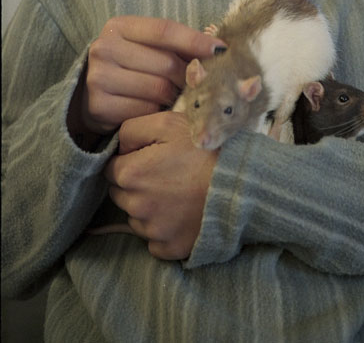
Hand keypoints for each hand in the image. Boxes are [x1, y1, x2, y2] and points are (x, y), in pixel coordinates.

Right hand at [74, 15, 225, 135]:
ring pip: (159, 89)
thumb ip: (176, 45)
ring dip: (173, 96)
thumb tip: (219, 49)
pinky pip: (145, 111)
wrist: (86, 96)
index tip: (220, 50)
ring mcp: (99, 77)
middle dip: (187, 75)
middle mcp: (105, 48)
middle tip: (195, 82)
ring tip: (173, 96)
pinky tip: (155, 109)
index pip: (165, 30)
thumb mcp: (146, 47)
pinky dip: (156, 112)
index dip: (195, 40)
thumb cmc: (128, 66)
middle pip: (166, 63)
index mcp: (119, 26)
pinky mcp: (100, 105)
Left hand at [104, 110, 218, 259]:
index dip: (130, 160)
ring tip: (178, 192)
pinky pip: (155, 240)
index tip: (152, 157)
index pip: (111, 168)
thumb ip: (132, 129)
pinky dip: (164, 229)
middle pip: (121, 194)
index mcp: (131, 174)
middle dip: (137, 184)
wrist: (243, 183)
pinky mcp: (170, 248)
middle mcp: (136, 207)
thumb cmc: (206, 150)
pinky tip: (183, 213)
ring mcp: (153, 231)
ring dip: (148, 207)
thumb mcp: (168, 123)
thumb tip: (118, 146)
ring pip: (136, 218)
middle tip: (167, 173)